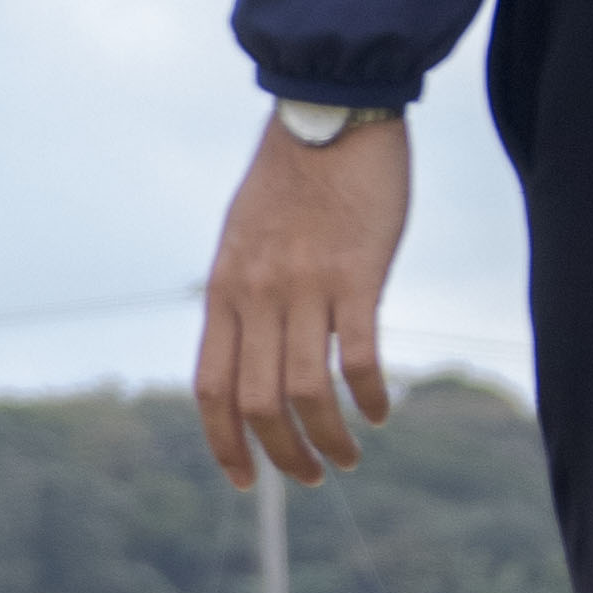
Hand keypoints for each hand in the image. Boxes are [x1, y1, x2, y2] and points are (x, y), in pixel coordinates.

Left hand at [193, 113, 411, 489]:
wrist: (328, 113)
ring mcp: (306, 287)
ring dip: (328, 438)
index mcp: (224, 293)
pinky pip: (359, 356)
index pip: (210, 389)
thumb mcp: (242, 238)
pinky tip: (381, 411)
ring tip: (349, 457)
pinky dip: (369, 396)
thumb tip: (246, 345)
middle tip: (310, 477)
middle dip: (282, 455)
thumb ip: (241, 294)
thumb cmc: (291, 176)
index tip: (243, 479)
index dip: (224, 442)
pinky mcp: (357, 274)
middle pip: (258, 403)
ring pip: (307, 392)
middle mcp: (257, 297)